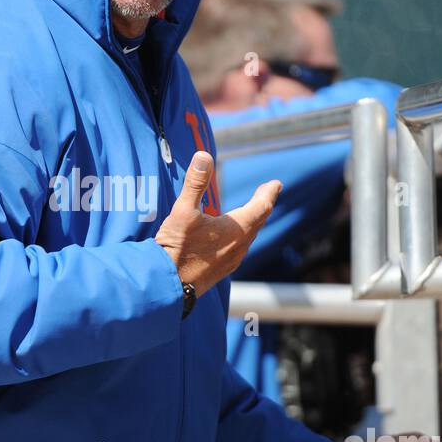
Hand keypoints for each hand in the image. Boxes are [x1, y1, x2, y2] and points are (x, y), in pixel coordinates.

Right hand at [155, 151, 281, 298]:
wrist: (166, 286)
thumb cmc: (176, 248)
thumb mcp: (182, 210)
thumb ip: (195, 182)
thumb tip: (203, 155)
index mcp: (236, 230)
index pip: (261, 207)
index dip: (269, 193)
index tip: (276, 184)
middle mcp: (239, 246)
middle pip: (258, 221)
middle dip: (262, 205)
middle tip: (267, 193)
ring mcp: (231, 261)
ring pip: (248, 237)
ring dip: (253, 222)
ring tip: (251, 212)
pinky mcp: (221, 271)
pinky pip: (238, 248)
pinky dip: (241, 236)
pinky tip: (230, 238)